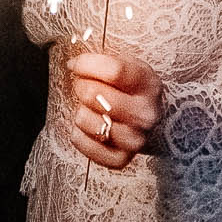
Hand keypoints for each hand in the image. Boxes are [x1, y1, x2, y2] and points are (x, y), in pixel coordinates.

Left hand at [65, 51, 161, 170]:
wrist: (144, 118)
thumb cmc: (128, 89)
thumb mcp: (125, 66)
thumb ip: (102, 62)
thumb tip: (73, 64)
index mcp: (148, 83)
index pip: (114, 71)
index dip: (86, 65)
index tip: (75, 65)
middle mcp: (146, 114)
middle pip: (95, 95)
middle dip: (81, 88)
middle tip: (83, 87)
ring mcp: (136, 139)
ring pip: (92, 123)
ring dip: (82, 114)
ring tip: (88, 109)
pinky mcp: (121, 159)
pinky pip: (87, 146)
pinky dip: (79, 136)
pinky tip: (86, 128)